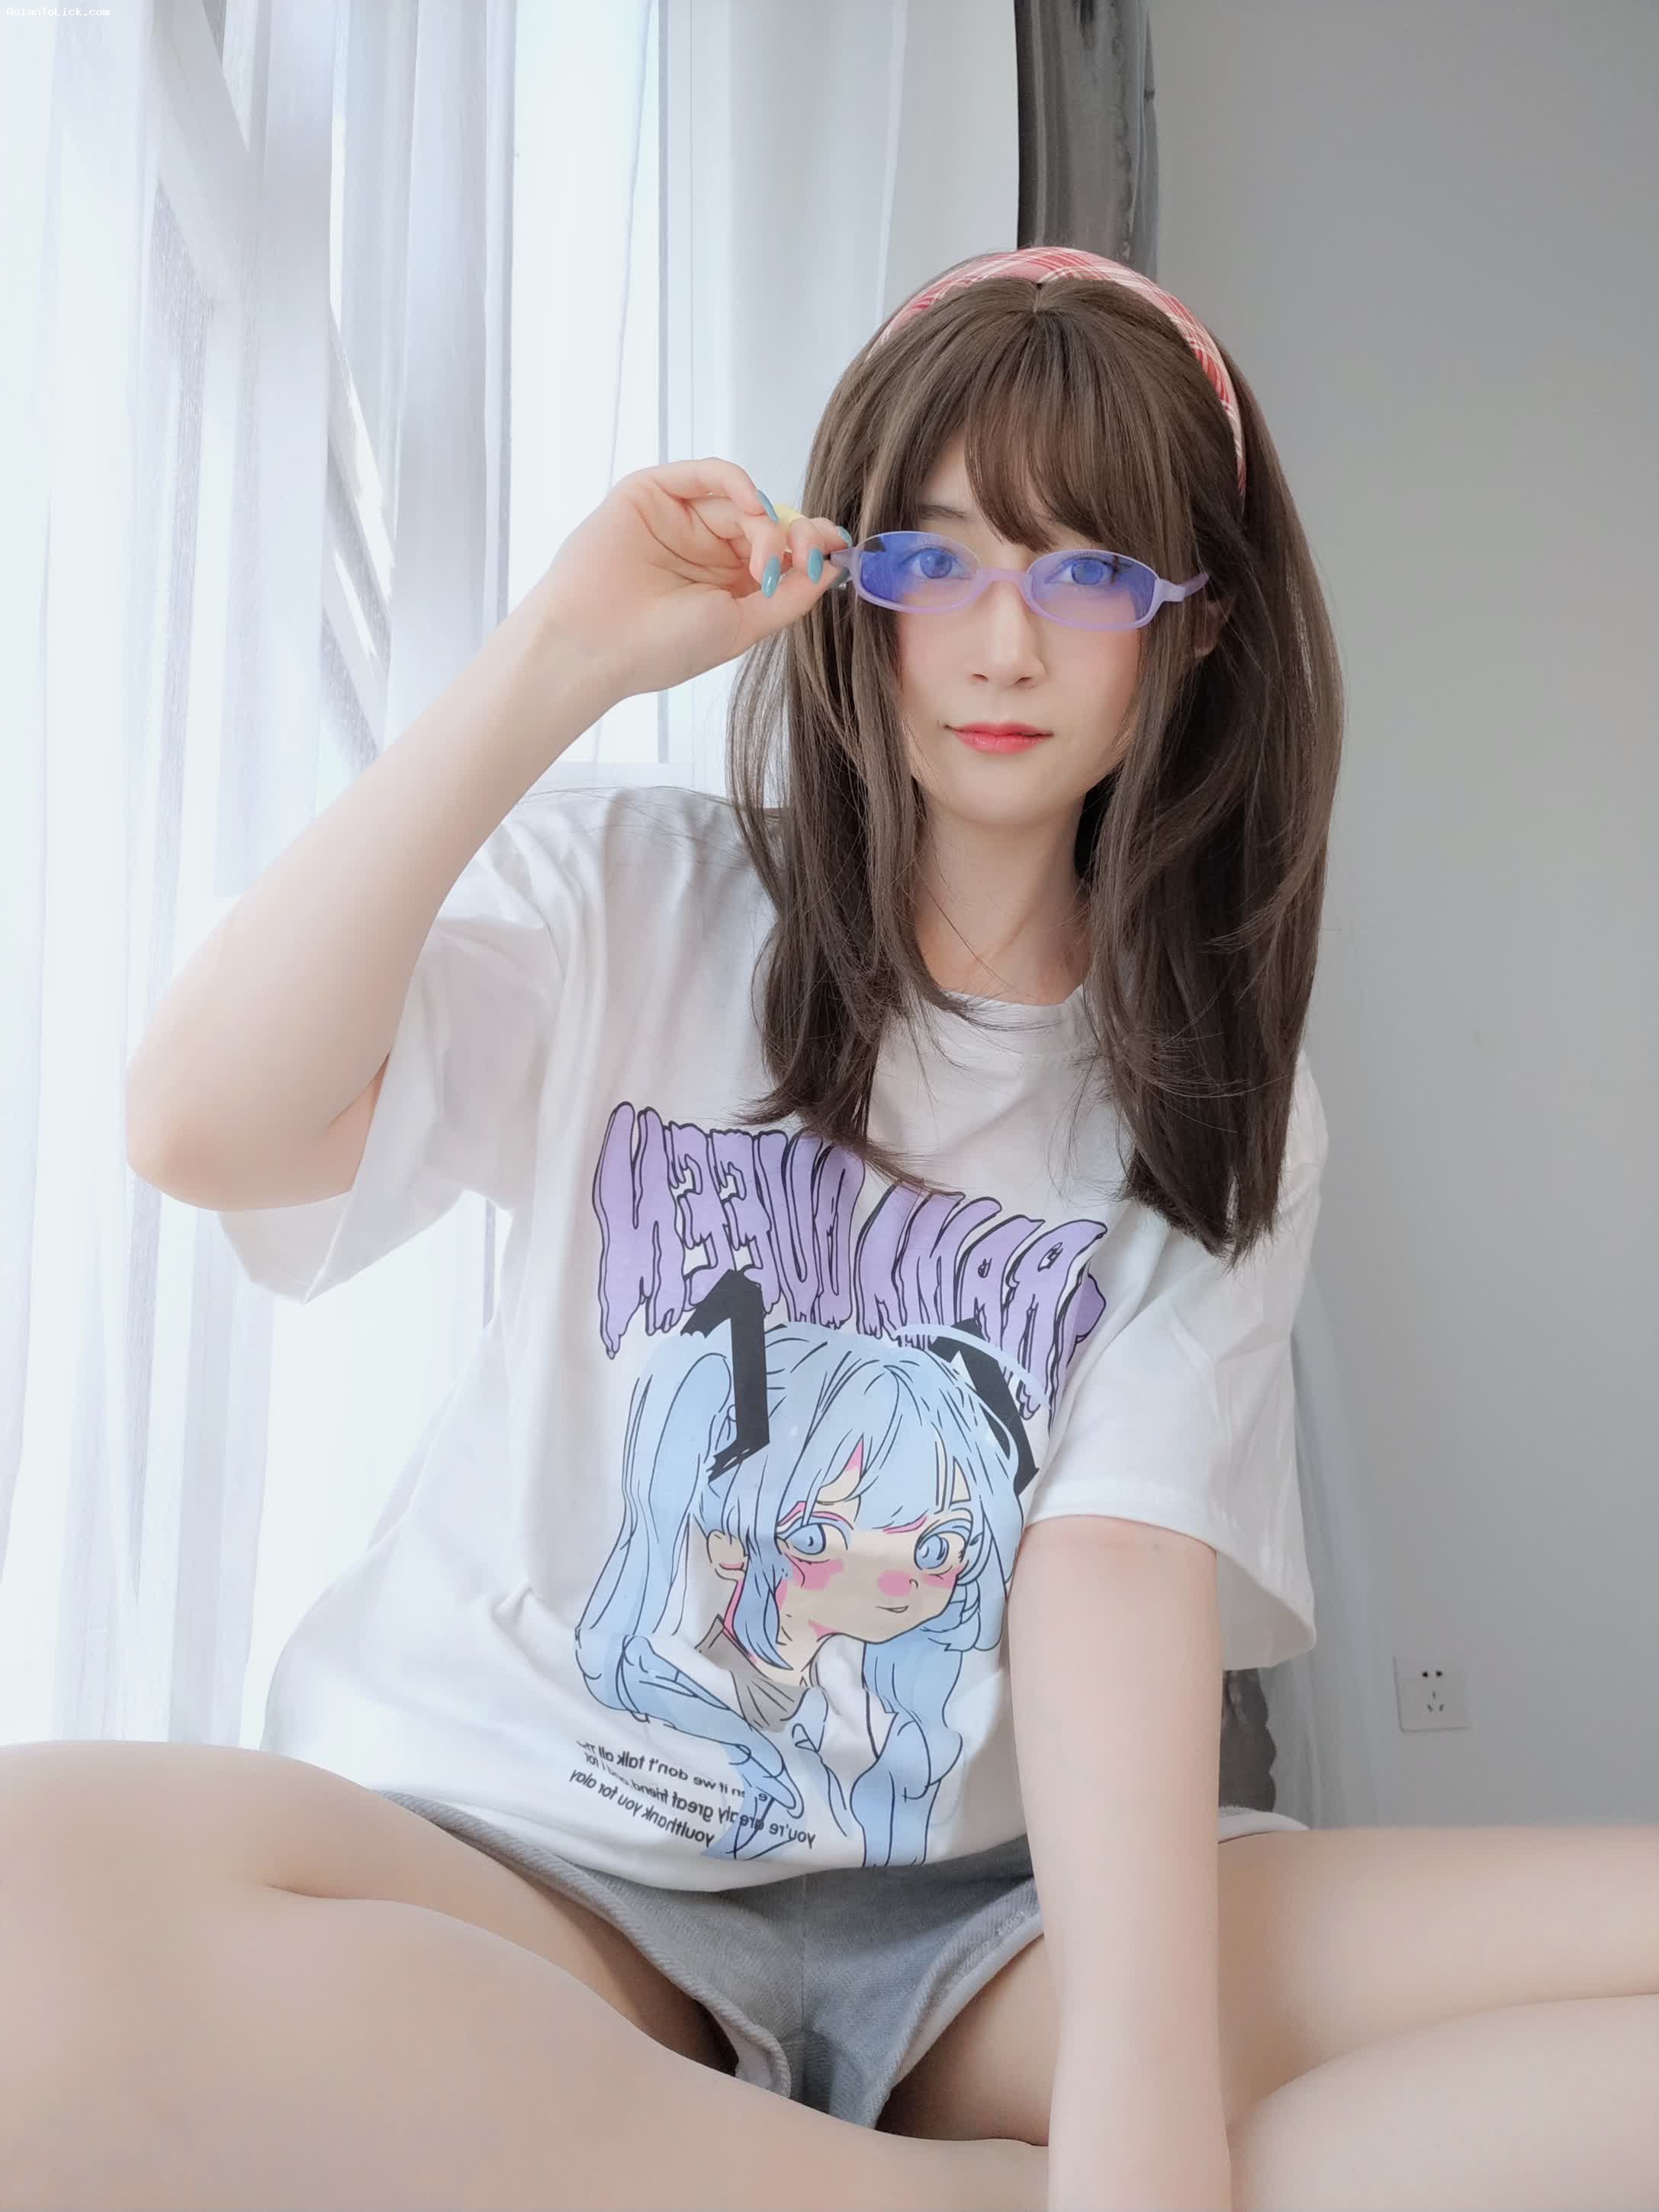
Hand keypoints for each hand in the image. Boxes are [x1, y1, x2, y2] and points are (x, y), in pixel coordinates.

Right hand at [536, 458, 847, 702]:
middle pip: (767, 523)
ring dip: (766, 520)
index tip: (839, 547)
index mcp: (726, 585)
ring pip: (740, 501)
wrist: (593, 646)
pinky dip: (736, 482)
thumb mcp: (742, 626)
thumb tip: (831, 567)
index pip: (780, 553)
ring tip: (767, 551)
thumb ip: (789, 597)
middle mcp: (705, 550)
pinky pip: (704, 474)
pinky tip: (753, 506)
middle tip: (806, 551)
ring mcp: (679, 520)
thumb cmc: (659, 648)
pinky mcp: (651, 494)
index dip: (811, 546)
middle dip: (795, 534)